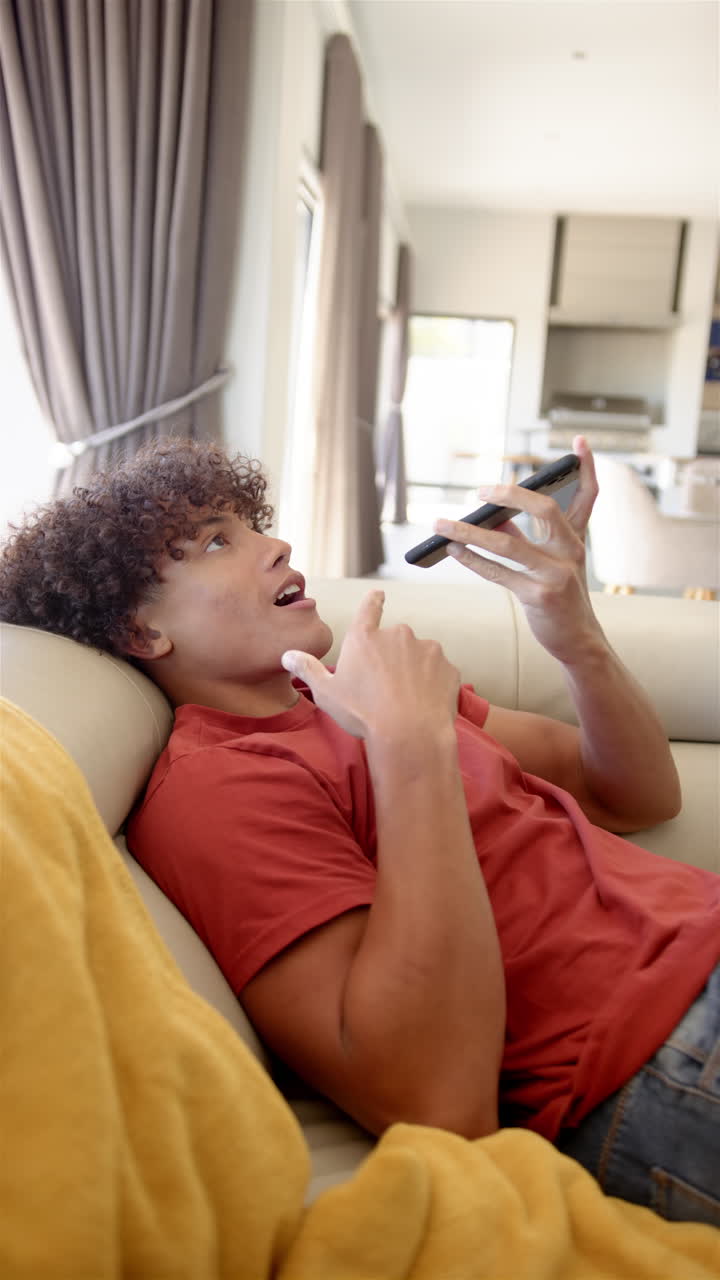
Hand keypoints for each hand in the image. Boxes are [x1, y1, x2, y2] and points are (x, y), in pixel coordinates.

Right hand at [281, 589, 460, 739]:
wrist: (410, 734)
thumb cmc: (363, 713)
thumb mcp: (327, 693)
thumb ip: (308, 670)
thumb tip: (287, 656)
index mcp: (365, 638)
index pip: (369, 608)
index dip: (374, 601)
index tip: (380, 594)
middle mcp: (397, 635)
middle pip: (394, 640)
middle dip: (391, 657)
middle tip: (384, 687)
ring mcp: (427, 649)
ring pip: (419, 656)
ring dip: (414, 670)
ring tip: (406, 700)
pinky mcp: (447, 667)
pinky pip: (439, 673)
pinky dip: (432, 684)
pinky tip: (424, 704)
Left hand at [433, 437, 605, 664]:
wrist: (579, 641)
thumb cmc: (561, 598)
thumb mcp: (552, 564)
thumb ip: (527, 538)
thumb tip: (492, 518)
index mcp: (577, 540)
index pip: (588, 496)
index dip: (588, 468)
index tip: (580, 441)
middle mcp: (571, 551)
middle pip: (543, 509)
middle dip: (509, 494)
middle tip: (480, 492)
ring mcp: (556, 573)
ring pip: (506, 542)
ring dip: (467, 531)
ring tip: (440, 524)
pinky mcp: (539, 595)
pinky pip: (497, 572)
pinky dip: (471, 559)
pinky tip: (453, 550)